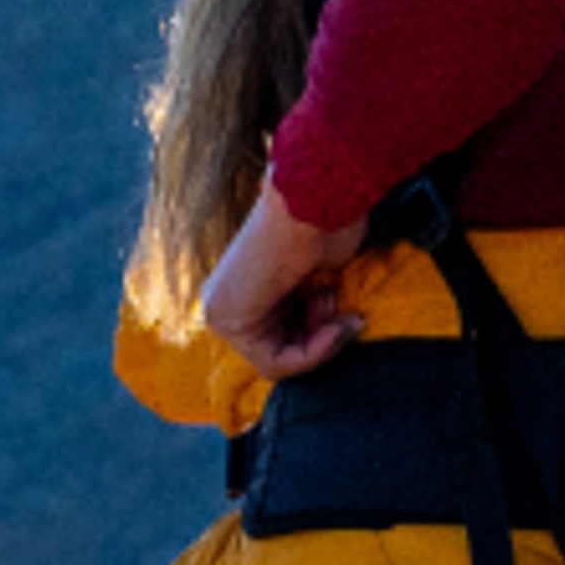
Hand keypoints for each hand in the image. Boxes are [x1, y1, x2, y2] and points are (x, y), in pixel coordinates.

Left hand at [201, 178, 371, 382]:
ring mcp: (220, 309)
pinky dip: (312, 352)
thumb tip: (333, 327)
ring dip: (320, 342)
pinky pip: (272, 363)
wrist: (316, 201)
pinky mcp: (226, 318)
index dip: (319, 334)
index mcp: (243, 288)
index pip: (280, 339)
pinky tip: (332, 327)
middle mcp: (225, 300)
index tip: (343, 311)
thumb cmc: (326, 225)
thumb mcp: (322, 275)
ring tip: (333, 303)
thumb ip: (311, 303)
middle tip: (338, 308)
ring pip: (276, 362)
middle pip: (277, 352)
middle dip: (318, 337)